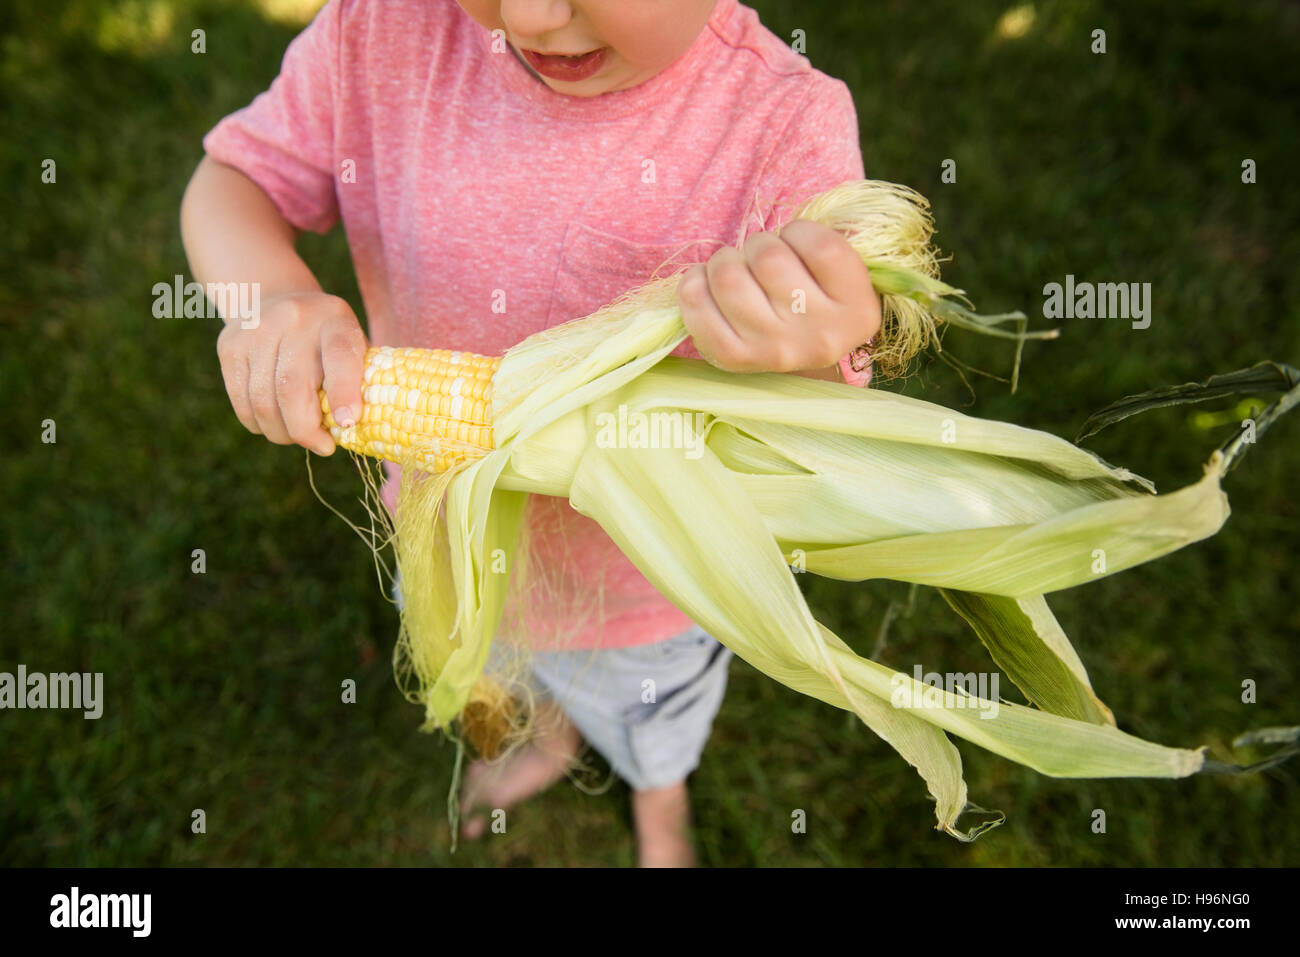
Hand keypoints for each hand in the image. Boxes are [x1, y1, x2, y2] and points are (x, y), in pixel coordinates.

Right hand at [216, 291, 366, 454]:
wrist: (275, 299)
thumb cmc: (326, 338)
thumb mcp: (352, 345)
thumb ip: (359, 381)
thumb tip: (352, 429)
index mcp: (335, 319)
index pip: (340, 356)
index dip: (344, 393)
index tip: (347, 423)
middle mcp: (293, 319)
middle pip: (291, 388)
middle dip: (305, 430)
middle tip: (322, 446)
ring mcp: (255, 331)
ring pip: (262, 401)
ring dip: (281, 432)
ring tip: (297, 436)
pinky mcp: (229, 346)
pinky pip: (242, 401)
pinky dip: (258, 423)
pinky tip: (274, 425)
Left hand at [676, 219, 881, 374]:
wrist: (798, 358)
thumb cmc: (817, 298)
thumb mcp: (842, 275)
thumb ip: (830, 245)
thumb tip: (793, 226)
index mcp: (857, 312)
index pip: (822, 247)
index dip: (799, 231)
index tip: (796, 242)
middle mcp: (819, 337)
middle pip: (768, 258)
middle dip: (759, 244)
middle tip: (762, 257)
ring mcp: (774, 351)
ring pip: (728, 275)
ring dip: (726, 260)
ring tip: (737, 269)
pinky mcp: (733, 357)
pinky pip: (695, 299)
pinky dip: (695, 280)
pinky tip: (710, 284)